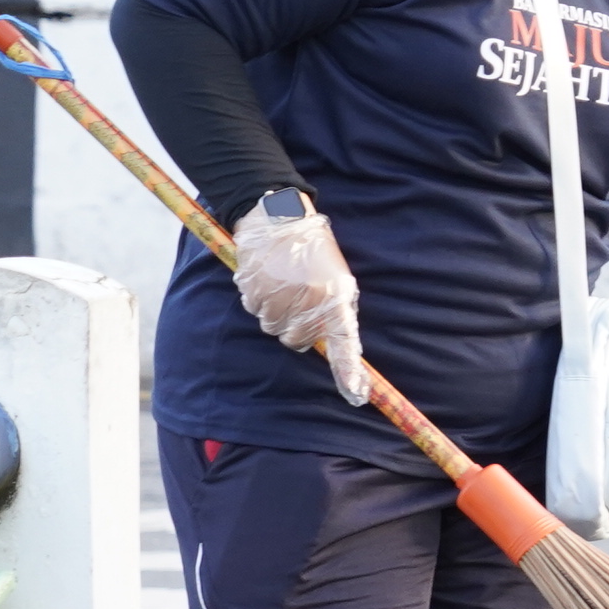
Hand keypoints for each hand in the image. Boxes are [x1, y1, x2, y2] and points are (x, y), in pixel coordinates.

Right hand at [232, 196, 368, 404]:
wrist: (280, 216)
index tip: (356, 392)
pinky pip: (256, 311)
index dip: (348, 370)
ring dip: (279, 315)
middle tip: (302, 301)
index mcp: (333, 296)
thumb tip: (335, 343)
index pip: (343, 341)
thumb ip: (337, 310)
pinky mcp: (253, 291)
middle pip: (298, 340)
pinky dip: (261, 302)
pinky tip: (269, 280)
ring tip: (285, 285)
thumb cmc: (314, 248)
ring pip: (274, 329)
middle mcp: (306, 302)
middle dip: (299, 328)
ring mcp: (277, 298)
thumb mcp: (337, 276)